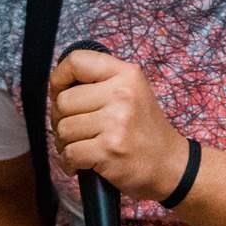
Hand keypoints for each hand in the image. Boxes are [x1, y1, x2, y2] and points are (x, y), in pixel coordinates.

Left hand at [49, 48, 187, 202]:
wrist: (169, 164)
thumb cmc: (144, 129)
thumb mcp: (132, 92)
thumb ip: (100, 83)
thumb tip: (56, 86)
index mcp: (127, 74)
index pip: (77, 61)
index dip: (60, 78)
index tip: (61, 92)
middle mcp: (122, 94)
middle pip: (63, 101)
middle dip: (62, 119)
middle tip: (80, 129)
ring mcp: (116, 122)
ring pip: (63, 129)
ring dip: (67, 143)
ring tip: (86, 145)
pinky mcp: (109, 149)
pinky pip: (69, 153)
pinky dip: (71, 162)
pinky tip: (85, 162)